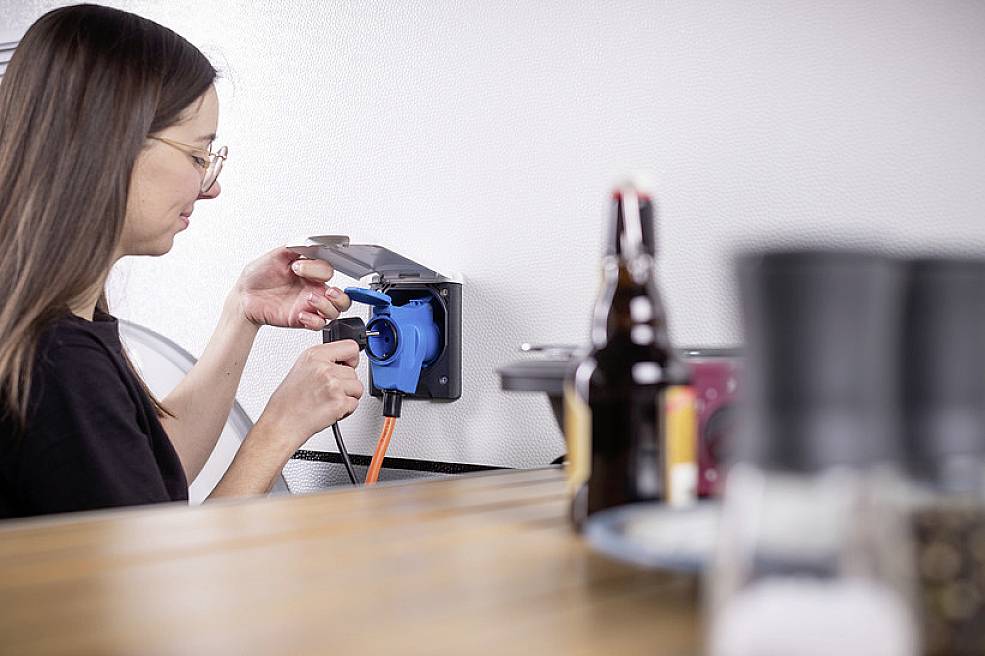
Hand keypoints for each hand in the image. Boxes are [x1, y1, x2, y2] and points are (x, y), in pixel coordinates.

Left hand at [235, 247, 350, 329]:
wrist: (243, 296)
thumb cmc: (257, 276)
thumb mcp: (275, 255)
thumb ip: (295, 247)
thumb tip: (311, 242)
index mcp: (310, 272)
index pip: (329, 270)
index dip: (317, 269)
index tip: (298, 267)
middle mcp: (313, 289)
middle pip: (342, 297)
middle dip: (339, 295)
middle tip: (327, 291)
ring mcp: (309, 306)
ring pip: (335, 312)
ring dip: (327, 306)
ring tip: (310, 300)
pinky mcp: (302, 320)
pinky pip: (319, 324)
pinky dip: (314, 320)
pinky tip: (301, 314)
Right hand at [258, 340, 363, 447]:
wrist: (281, 423)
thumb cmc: (288, 401)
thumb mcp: (302, 369)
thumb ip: (324, 362)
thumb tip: (344, 361)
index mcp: (315, 355)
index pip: (350, 347)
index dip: (352, 359)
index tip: (348, 365)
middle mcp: (324, 368)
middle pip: (354, 372)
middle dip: (346, 384)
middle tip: (328, 392)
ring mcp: (333, 384)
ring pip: (357, 388)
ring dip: (347, 397)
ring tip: (328, 401)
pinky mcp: (339, 402)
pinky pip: (355, 403)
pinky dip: (346, 410)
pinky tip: (330, 410)